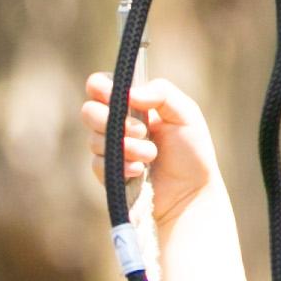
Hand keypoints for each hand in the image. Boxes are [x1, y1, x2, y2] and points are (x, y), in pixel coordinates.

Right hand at [81, 72, 217, 221]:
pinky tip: (140, 171)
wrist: (191, 193)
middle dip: (111, 120)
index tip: (114, 97)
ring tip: (151, 155)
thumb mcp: (186, 114)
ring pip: (94, 139)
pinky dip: (122, 166)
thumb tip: (128, 93)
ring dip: (127, 146)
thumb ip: (161, 92)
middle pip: (88, 111)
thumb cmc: (191, 152)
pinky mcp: (107, 174)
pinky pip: (98, 164)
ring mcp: (109, 149)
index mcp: (132, 104)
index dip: (100, 88)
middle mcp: (116, 124)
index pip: (99, 86)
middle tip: (142, 131)